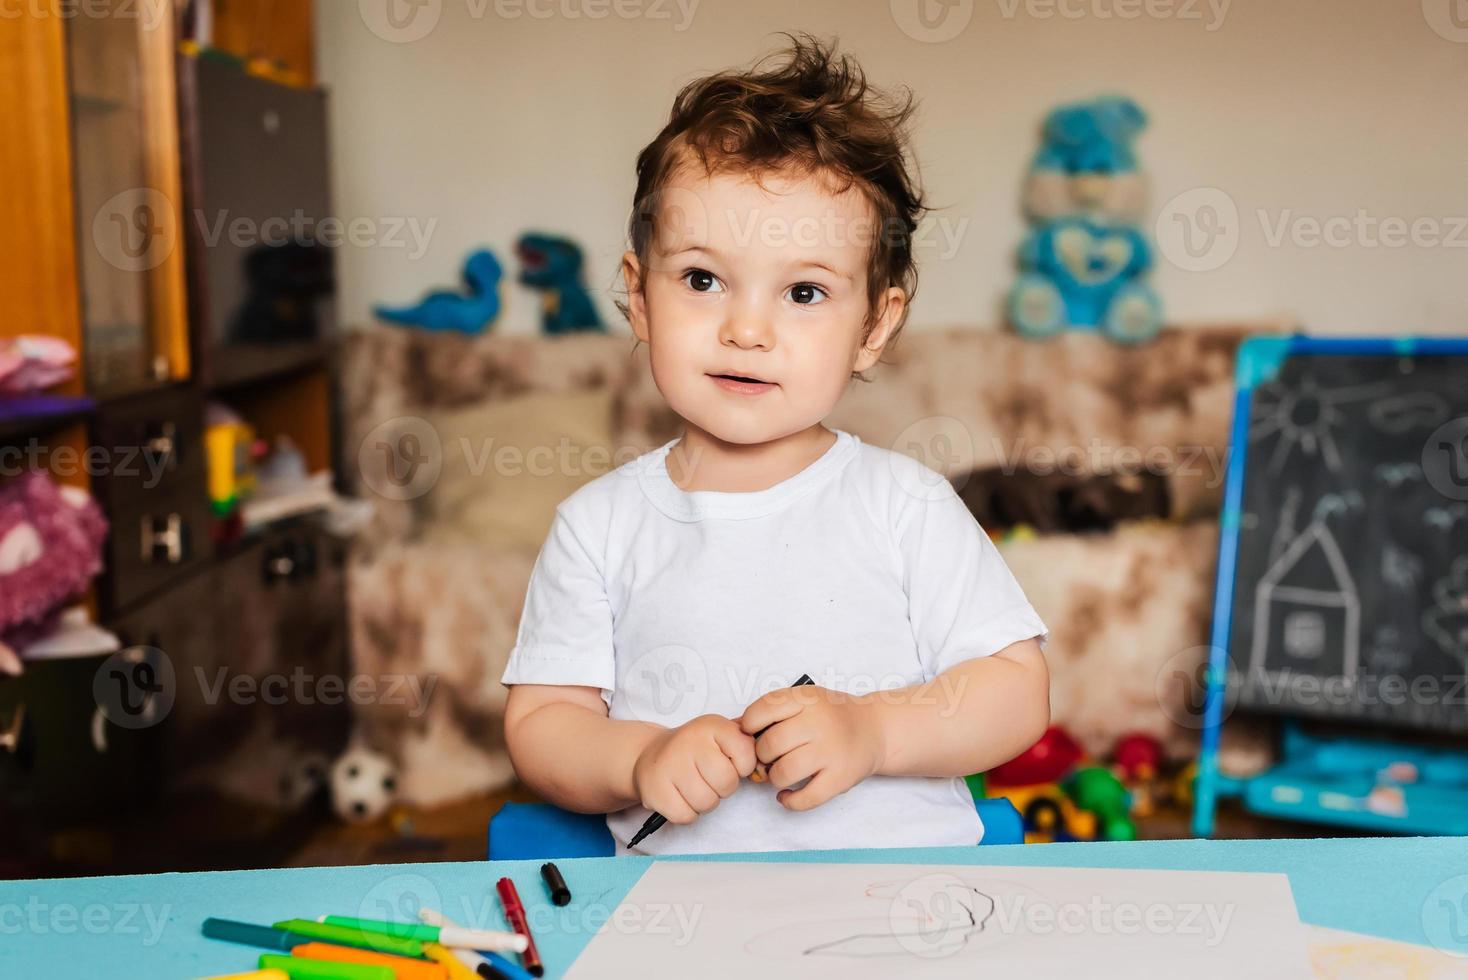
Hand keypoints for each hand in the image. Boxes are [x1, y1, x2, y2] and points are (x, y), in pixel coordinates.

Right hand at [631, 714, 756, 824]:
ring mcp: (669, 765)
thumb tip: (768, 766)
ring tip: (693, 786)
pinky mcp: (655, 789)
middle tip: (708, 777)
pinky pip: (686, 815)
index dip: (742, 766)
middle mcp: (689, 740)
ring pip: (707, 802)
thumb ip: (747, 745)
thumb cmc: (694, 750)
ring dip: (705, 801)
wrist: (649, 755)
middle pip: (727, 782)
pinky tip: (679, 795)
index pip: (747, 755)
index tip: (728, 761)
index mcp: (712, 724)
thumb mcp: (721, 736)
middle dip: (722, 787)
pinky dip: (687, 812)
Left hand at [738, 686, 886, 810]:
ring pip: (783, 773)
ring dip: (774, 778)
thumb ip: (771, 711)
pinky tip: (786, 796)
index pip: (761, 711)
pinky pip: (805, 798)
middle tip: (769, 757)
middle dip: (762, 756)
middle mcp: (819, 723)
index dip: (749, 726)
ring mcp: (831, 751)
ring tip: (781, 774)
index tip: (753, 733)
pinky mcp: (840, 778)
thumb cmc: (831, 716)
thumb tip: (732, 728)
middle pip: (769, 745)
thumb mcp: (804, 701)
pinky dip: (789, 801)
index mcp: (807, 698)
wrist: (876, 729)